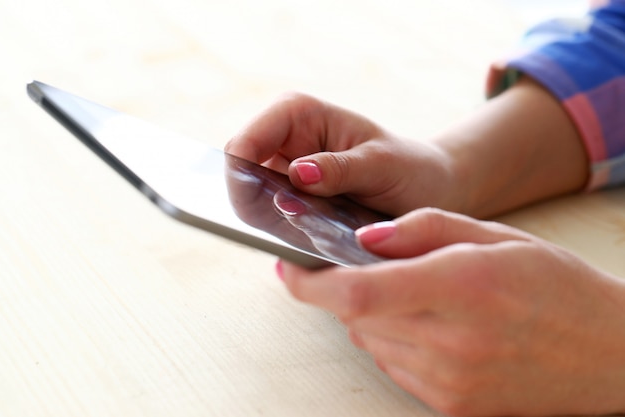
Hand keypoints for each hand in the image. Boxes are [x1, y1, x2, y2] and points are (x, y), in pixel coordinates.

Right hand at [226, 77, 587, 218]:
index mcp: (297, 114)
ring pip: (253, 203)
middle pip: (241, 175)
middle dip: (258, 203)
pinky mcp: (292, 202)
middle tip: (294, 224)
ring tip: (314, 230)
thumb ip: (340, 169)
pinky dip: (286, 233)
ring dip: (273, 222)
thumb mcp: (382, 164)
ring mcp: (285, 174)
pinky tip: (313, 239)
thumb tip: (298, 173)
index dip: (242, 174)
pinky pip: (271, 221)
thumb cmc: (410, 168)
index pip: (246, 142)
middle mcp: (284, 141)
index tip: (265, 206)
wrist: (429, 191)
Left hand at [277, 208, 624, 415]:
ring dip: (371, 315)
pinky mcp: (453, 406)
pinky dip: (393, 341)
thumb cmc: (558, 286)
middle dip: (343, 290)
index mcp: (462, 286)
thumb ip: (425, 229)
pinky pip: (395, 367)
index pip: (359, 291)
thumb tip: (366, 238)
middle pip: (357, 317)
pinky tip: (428, 325)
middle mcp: (452, 341)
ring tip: (412, 295)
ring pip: (371, 342)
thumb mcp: (497, 236)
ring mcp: (451, 382)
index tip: (288, 268)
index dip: (311, 282)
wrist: (606, 355)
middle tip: (363, 268)